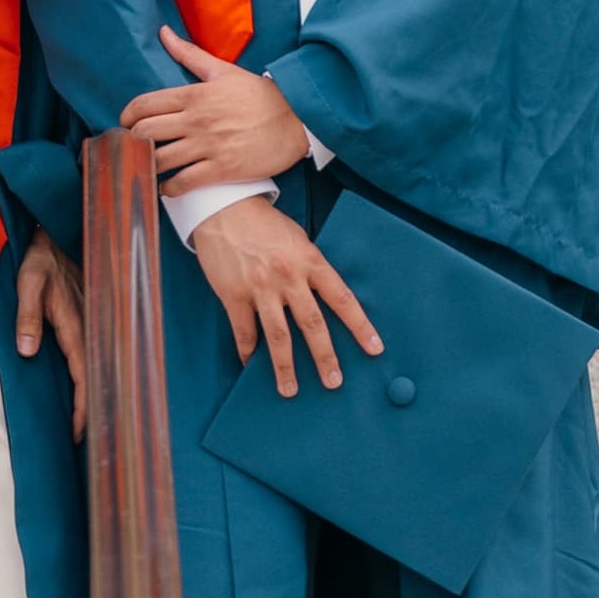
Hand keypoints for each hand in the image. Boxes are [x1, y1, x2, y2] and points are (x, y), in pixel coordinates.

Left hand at [13, 233, 88, 434]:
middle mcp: (89, 328)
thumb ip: (27, 314)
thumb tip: (26, 349)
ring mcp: (93, 325)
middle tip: (87, 442)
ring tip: (89, 425)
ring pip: (99, 369)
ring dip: (95, 395)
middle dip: (93, 411)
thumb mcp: (29, 280)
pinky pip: (95, 356)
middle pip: (96, 378)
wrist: (58, 235)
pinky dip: (93, 377)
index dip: (83, 407)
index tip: (79, 433)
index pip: (84, 375)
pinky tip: (88, 388)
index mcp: (75, 324)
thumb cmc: (42, 257)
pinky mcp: (90, 321)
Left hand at [121, 29, 313, 192]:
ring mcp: (208, 145)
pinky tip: (167, 187)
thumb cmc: (261, 95)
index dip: (127, 116)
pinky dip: (169, 188)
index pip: (145, 104)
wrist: (297, 119)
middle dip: (133, 141)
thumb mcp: (224, 70)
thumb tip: (164, 32)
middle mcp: (197, 120)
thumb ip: (189, 54)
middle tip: (132, 147)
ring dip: (147, 165)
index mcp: (195, 94)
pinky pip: (183, 182)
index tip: (125, 123)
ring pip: (160, 159)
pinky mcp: (221, 169)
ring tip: (146, 167)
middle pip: (146, 132)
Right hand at [184, 198, 383, 398]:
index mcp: (310, 261)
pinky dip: (248, 352)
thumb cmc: (265, 224)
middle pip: (312, 324)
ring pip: (278, 336)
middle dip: (325, 357)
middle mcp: (288, 276)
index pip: (342, 298)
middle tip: (334, 382)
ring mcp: (260, 287)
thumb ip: (311, 269)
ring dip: (285, 367)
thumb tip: (327, 300)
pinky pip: (244, 331)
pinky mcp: (233, 294)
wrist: (224, 207)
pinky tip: (251, 366)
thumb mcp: (298, 240)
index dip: (360, 326)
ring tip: (290, 390)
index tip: (374, 349)